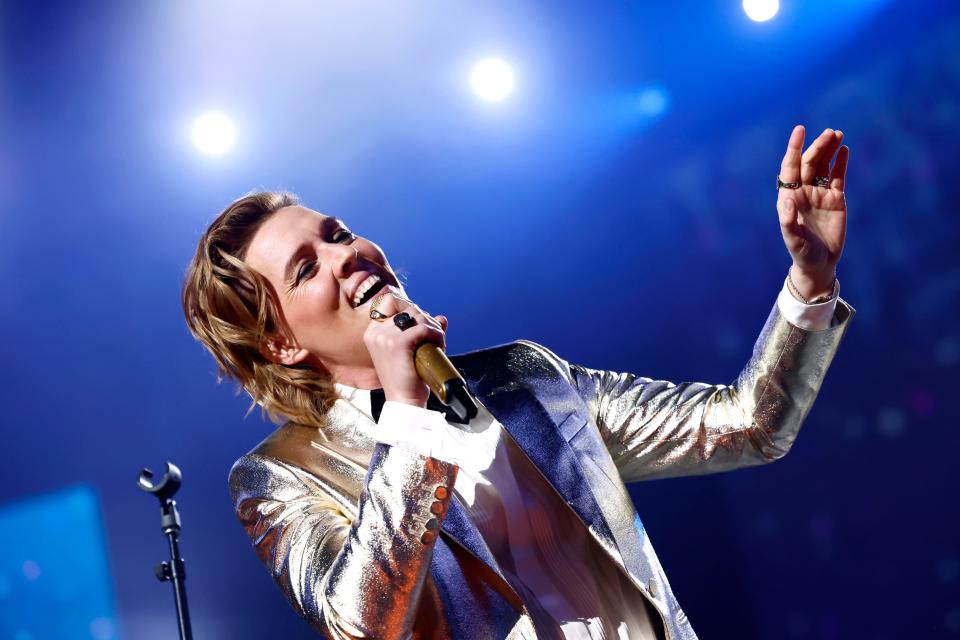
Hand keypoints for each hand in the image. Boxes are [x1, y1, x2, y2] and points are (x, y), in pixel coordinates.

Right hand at [363, 286, 448, 407]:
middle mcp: (376, 332)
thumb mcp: (412, 351)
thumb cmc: (407, 378)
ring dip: (434, 327)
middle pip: (409, 309)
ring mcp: (385, 336)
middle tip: (435, 337)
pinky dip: (436, 334)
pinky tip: (440, 345)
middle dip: (427, 319)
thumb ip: (423, 331)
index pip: (390, 302)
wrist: (404, 400)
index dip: (411, 307)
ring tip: (438, 343)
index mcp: (372, 332)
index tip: (423, 322)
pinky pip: (424, 328)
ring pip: (418, 316)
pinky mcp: (398, 342)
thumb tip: (442, 318)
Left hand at [777, 125, 848, 298]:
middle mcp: (803, 192)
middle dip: (818, 147)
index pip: (790, 167)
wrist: (819, 263)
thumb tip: (787, 199)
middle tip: (829, 133)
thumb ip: (788, 220)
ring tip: (836, 134)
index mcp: (789, 197)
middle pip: (809, 163)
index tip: (799, 130)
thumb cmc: (802, 252)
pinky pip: (837, 176)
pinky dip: (840, 163)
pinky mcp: (835, 199)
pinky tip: (844, 149)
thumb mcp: (793, 239)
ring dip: (829, 150)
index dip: (794, 148)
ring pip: (823, 166)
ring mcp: (819, 194)